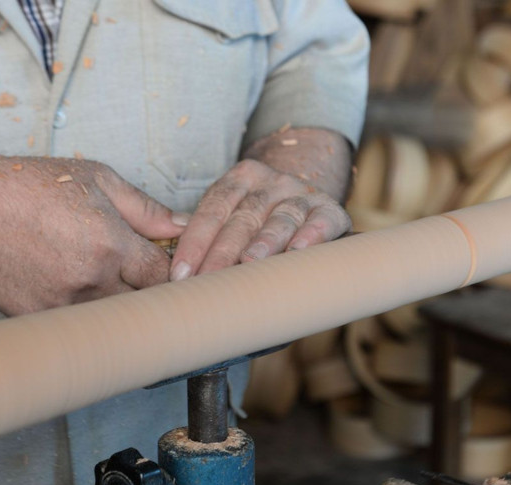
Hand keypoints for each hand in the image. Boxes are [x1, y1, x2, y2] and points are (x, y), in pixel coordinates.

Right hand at [0, 156, 184, 314]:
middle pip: (144, 303)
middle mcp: (93, 279)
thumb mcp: (99, 181)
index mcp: (113, 244)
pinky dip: (89, 315)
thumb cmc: (34, 188)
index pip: (164, 274)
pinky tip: (80, 291)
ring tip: (111, 282)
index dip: (170, 271)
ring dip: (121, 306)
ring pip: (114, 318)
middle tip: (144, 279)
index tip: (164, 265)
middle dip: (150, 292)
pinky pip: (80, 325)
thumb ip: (146, 210)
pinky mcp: (42, 318)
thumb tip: (182, 226)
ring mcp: (66, 303)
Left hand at [169, 158, 350, 279]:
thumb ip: (214, 236)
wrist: (314, 207)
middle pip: (243, 217)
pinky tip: (298, 251)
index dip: (195, 241)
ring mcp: (302, 194)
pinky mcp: (330, 210)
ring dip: (264, 242)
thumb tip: (180, 275)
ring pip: (280, 218)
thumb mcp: (239, 217)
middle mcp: (272, 182)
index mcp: (242, 178)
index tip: (180, 273)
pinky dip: (310, 234)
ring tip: (248, 263)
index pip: (213, 208)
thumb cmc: (264, 224)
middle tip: (207, 281)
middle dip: (222, 252)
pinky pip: (320, 220)